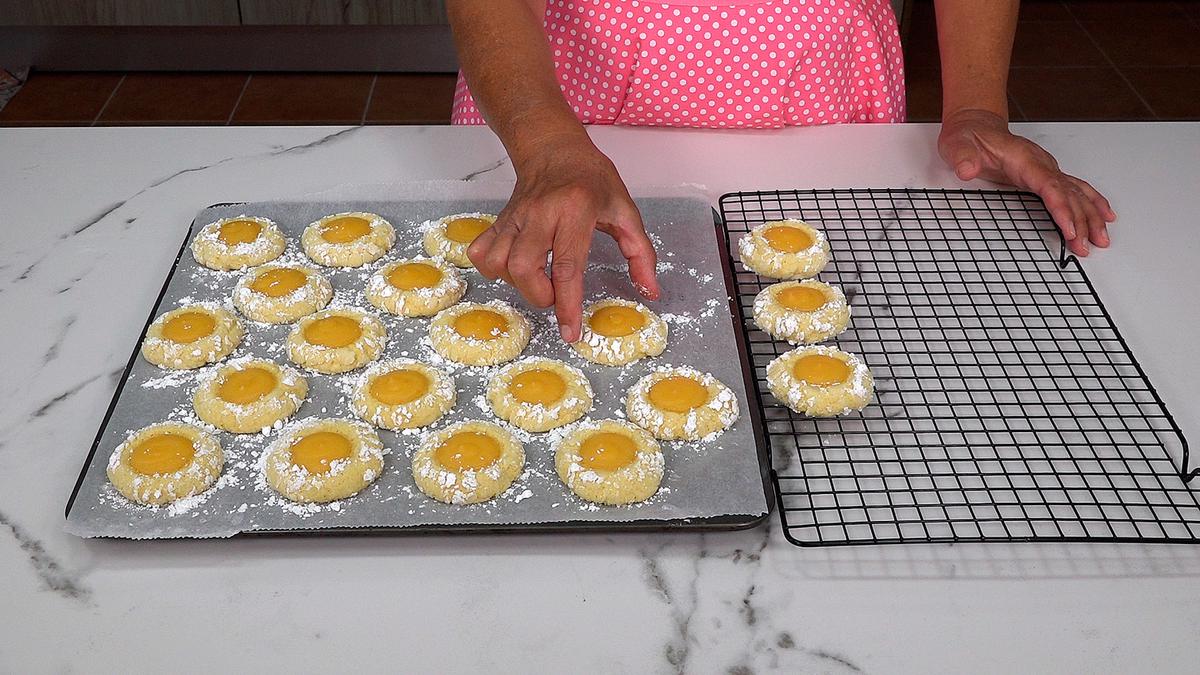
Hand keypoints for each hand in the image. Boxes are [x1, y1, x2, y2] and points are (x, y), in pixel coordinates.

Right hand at [468, 132, 659, 341]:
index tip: (571, 331)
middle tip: (556, 296)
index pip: (567, 266)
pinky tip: (514, 268)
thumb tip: (650, 290)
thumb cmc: (591, 179)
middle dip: (540, 295)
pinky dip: (493, 269)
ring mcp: (515, 216)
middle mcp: (540, 213)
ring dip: (516, 284)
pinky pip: (481, 251)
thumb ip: (641, 253)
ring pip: (498, 262)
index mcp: (576, 210)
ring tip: (538, 281)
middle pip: (524, 268)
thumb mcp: (625, 210)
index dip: (568, 304)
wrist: (555, 149)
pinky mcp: (498, 219)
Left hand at [938, 109, 1115, 256]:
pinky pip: (1075, 188)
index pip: (1049, 186)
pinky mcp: (1045, 174)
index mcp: (1024, 159)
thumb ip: (963, 158)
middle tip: (1085, 246)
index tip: (1070, 229)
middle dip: (1081, 221)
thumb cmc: (968, 137)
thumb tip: (966, 169)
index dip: (1061, 208)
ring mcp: (1046, 168)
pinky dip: (1092, 202)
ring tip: (1101, 239)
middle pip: (1068, 193)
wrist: (975, 125)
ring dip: (1091, 216)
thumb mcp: (957, 146)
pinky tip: (1104, 215)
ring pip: (1077, 193)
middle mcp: (1041, 164)